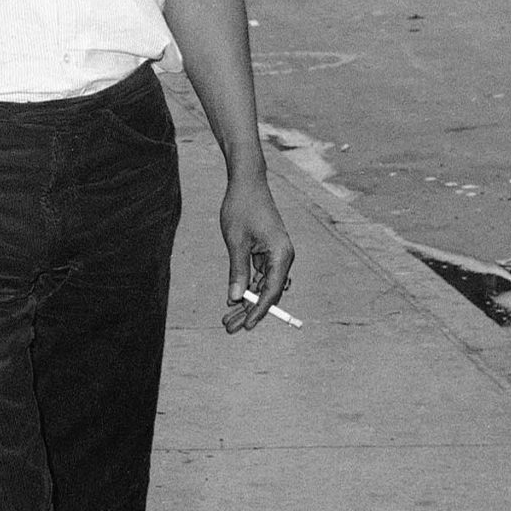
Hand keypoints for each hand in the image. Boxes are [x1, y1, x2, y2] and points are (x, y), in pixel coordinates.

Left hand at [218, 179, 293, 333]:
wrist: (247, 182)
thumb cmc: (241, 207)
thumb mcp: (236, 241)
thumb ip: (237, 270)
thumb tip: (236, 298)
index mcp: (281, 254)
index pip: (272, 291)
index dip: (259, 311)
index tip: (246, 326)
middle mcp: (283, 257)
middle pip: (267, 292)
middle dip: (248, 312)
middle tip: (229, 328)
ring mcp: (275, 255)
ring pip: (261, 286)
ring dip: (246, 302)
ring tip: (227, 320)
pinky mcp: (266, 252)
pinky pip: (258, 276)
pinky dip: (246, 287)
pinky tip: (232, 300)